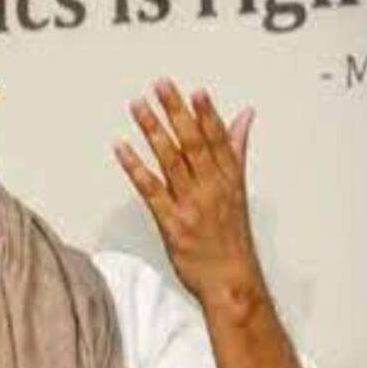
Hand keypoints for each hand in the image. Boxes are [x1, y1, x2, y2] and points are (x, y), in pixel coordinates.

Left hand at [114, 79, 263, 313]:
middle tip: (160, 86)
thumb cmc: (232, 239)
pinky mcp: (172, 222)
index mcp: (229, 179)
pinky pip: (150, 190)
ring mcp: (191, 204)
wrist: (231, 281)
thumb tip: (244, 116)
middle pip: (192, 143)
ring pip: (170, 160)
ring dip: (153, 130)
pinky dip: (135, 167)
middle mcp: (211, 188)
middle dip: (175, 112)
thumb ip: (236, 149)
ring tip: (138, 106)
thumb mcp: (239, 190)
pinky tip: (121, 148)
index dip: (205, 113)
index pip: (217, 139)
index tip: (194, 90)